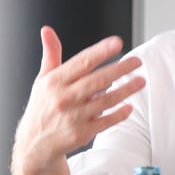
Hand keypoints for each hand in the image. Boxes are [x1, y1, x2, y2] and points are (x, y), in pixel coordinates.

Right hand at [13, 26, 145, 174]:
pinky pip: (106, 122)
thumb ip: (51, 54)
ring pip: (106, 101)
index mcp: (55, 81)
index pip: (82, 62)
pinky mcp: (82, 133)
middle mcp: (63, 98)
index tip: (118, 42)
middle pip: (98, 80)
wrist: (34, 144)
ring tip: (140, 81)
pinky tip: (129, 106)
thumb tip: (47, 30)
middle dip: (121, 69)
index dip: (101, 51)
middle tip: (137, 61)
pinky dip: (119, 114)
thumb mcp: (43, 79)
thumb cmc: (43, 107)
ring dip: (126, 90)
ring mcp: (73, 117)